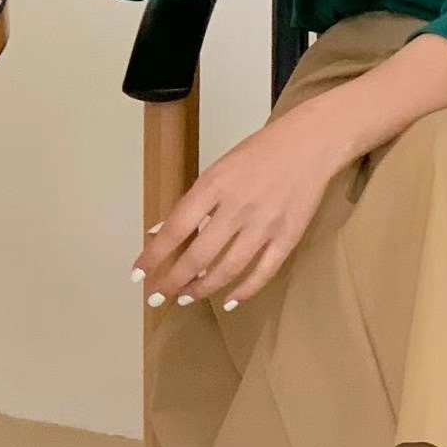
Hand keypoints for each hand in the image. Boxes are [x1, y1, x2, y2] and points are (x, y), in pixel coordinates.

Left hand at [131, 100, 349, 310]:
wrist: (309, 145)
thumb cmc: (259, 153)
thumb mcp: (218, 170)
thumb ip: (193, 203)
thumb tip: (161, 233)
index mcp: (214, 186)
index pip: (175, 229)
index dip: (154, 256)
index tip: (138, 275)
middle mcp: (236, 208)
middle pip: (198, 256)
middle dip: (173, 281)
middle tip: (158, 296)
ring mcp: (264, 225)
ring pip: (227, 269)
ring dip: (203, 289)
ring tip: (188, 298)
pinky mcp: (288, 237)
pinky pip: (263, 272)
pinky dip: (244, 291)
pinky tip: (229, 301)